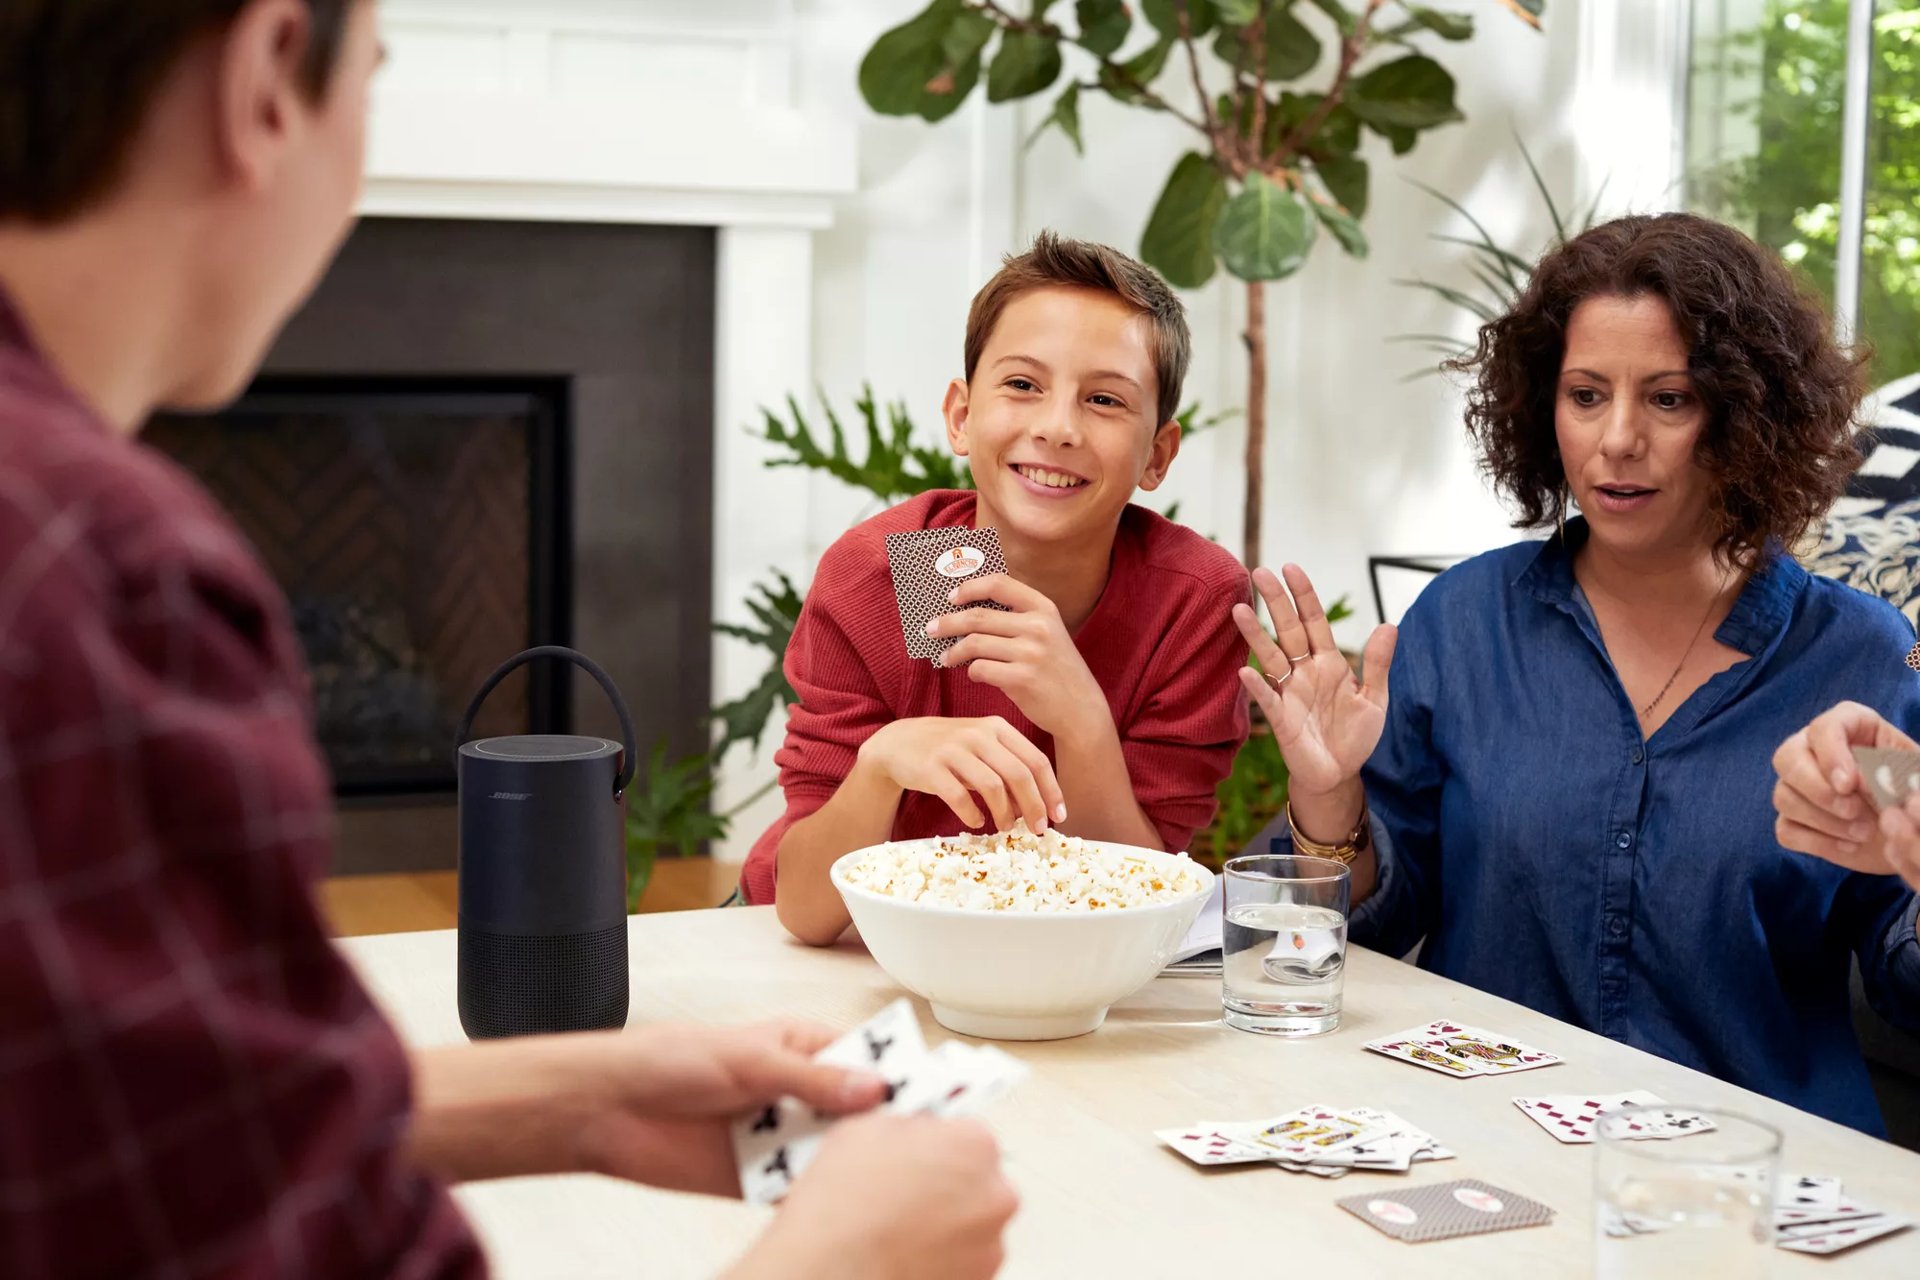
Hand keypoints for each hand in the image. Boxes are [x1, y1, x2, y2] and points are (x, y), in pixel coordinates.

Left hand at [423, 1019, 891, 1195]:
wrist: (608, 1107)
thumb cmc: (671, 1058)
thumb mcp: (749, 1059)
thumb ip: (811, 1078)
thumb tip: (873, 1088)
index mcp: (802, 1047)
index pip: (867, 1060)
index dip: (902, 1077)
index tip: (942, 1095)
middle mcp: (798, 1091)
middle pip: (857, 1113)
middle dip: (888, 1129)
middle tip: (929, 1147)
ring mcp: (780, 1135)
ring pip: (833, 1156)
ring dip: (854, 1167)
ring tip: (894, 1183)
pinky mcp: (757, 1177)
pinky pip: (798, 1191)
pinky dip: (818, 1198)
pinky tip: (842, 1207)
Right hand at [732, 1112, 1017, 1279]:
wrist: (833, 1271)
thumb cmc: (844, 1211)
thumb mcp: (862, 1130)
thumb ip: (903, 1126)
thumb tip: (906, 1132)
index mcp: (973, 1145)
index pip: (966, 1132)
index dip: (935, 1143)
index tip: (918, 1154)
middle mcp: (994, 1195)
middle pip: (975, 1178)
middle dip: (945, 1183)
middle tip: (903, 1192)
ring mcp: (990, 1244)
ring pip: (971, 1223)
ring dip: (944, 1222)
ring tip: (897, 1228)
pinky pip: (963, 1259)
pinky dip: (941, 1257)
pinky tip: (904, 1252)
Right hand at [858, 715, 1066, 833]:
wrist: (898, 743)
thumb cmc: (951, 750)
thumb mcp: (983, 750)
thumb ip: (1009, 772)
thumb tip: (1035, 807)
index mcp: (998, 727)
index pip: (1035, 760)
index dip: (1051, 790)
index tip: (1059, 816)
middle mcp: (978, 734)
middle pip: (1018, 774)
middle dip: (1034, 807)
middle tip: (1038, 830)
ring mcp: (954, 749)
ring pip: (992, 786)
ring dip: (1004, 814)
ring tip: (1006, 828)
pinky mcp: (931, 767)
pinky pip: (959, 796)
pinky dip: (972, 814)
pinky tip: (976, 822)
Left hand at [927, 574, 1107, 738]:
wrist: (1081, 709)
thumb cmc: (1057, 670)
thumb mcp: (1048, 633)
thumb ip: (1017, 618)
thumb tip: (966, 610)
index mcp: (1044, 608)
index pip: (999, 584)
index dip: (970, 588)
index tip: (951, 597)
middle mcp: (1038, 627)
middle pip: (978, 616)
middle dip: (948, 622)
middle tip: (931, 629)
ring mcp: (1030, 653)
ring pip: (974, 644)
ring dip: (953, 651)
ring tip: (946, 657)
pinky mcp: (1022, 680)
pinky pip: (980, 669)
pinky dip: (970, 671)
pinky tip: (972, 674)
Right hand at [1232, 565, 1396, 799]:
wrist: (1339, 775)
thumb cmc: (1354, 736)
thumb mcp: (1375, 699)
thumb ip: (1378, 663)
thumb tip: (1388, 624)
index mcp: (1329, 663)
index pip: (1314, 622)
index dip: (1304, 596)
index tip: (1290, 568)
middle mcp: (1305, 672)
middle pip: (1288, 631)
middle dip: (1275, 602)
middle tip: (1259, 572)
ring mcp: (1290, 694)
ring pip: (1270, 657)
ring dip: (1256, 635)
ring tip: (1239, 609)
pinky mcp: (1282, 720)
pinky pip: (1267, 699)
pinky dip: (1257, 687)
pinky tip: (1245, 671)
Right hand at [1772, 701, 1919, 891]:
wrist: (1912, 828)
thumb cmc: (1916, 794)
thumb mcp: (1915, 776)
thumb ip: (1891, 772)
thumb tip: (1854, 783)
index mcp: (1851, 726)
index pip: (1823, 728)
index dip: (1830, 755)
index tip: (1848, 785)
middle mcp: (1814, 750)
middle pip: (1787, 758)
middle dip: (1818, 790)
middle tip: (1853, 811)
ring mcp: (1798, 786)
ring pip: (1784, 796)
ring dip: (1825, 820)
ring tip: (1865, 832)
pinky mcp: (1795, 820)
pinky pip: (1786, 829)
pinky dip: (1818, 841)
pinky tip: (1849, 845)